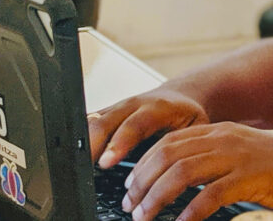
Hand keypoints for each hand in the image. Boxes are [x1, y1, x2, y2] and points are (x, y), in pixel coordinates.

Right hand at [88, 87, 210, 169]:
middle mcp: (133, 105)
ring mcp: (117, 108)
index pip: (134, 124)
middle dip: (93, 145)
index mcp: (158, 108)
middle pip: (105, 121)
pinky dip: (81, 139)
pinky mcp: (107, 114)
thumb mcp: (197, 130)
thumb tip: (181, 175)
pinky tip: (76, 157)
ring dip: (83, 143)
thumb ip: (186, 148)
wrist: (181, 97)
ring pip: (92, 121)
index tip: (107, 162)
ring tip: (76, 166)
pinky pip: (89, 123)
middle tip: (85, 168)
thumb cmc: (189, 117)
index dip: (119, 143)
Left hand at [122, 122, 272, 220]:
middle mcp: (226, 138)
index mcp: (221, 131)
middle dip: (142, 181)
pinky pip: (209, 195)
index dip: (144, 164)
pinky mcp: (251, 178)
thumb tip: (181, 184)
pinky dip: (189, 212)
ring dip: (157, 197)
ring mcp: (238, 156)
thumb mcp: (245, 159)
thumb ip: (215, 164)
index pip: (170, 141)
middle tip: (131, 205)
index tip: (131, 186)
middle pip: (168, 154)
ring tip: (145, 217)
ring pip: (182, 172)